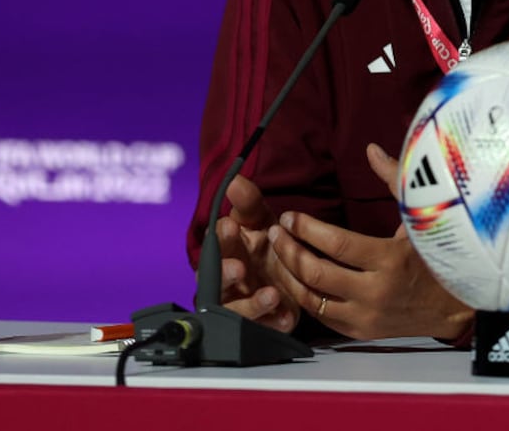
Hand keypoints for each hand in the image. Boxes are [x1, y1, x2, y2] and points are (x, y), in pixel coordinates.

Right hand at [214, 174, 299, 332]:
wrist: (293, 270)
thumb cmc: (268, 242)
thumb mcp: (262, 219)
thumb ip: (249, 202)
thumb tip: (235, 179)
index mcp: (225, 253)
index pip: (214, 246)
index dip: (220, 239)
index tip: (230, 227)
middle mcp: (229, 281)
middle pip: (217, 282)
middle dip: (226, 275)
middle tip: (238, 268)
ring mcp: (244, 304)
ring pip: (237, 311)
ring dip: (252, 304)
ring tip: (272, 295)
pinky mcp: (263, 323)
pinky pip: (263, 329)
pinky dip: (274, 323)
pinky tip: (287, 318)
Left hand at [266, 143, 473, 340]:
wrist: (456, 305)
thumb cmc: (438, 253)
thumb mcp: (420, 215)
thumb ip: (394, 179)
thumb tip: (370, 150)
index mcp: (390, 259)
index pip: (336, 244)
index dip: (307, 229)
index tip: (289, 216)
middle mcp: (376, 292)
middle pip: (317, 273)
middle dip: (289, 250)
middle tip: (276, 233)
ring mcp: (367, 316)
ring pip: (313, 299)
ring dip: (289, 275)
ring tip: (278, 254)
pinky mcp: (362, 332)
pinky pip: (323, 317)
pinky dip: (306, 297)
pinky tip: (296, 280)